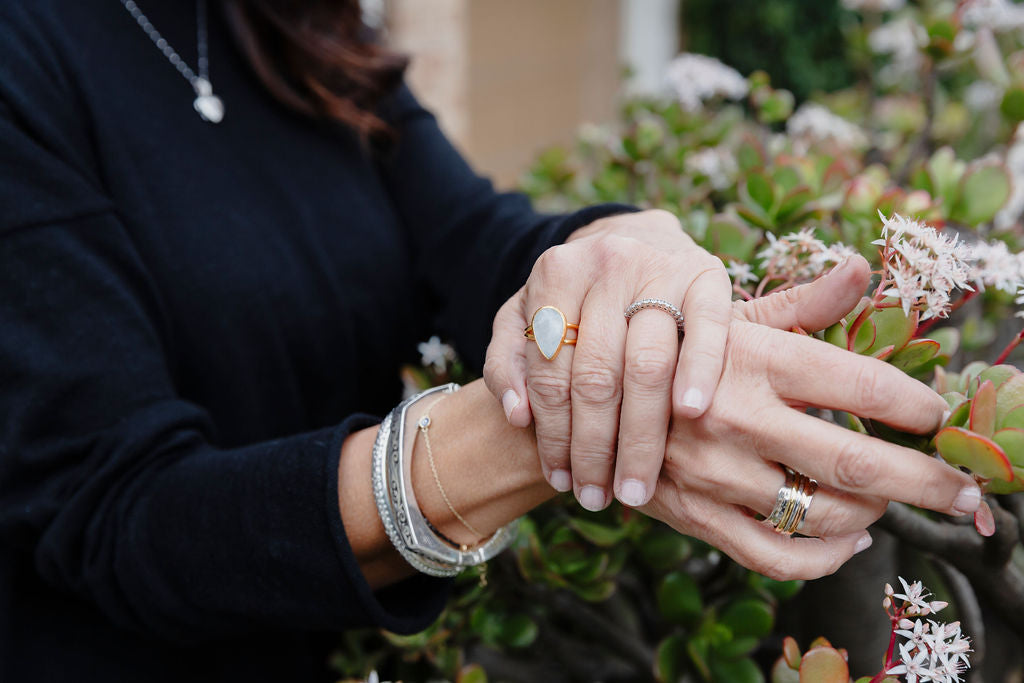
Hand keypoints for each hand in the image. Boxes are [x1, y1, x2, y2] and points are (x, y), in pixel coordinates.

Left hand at [484, 210, 731, 511]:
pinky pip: (705, 330)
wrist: (640, 239)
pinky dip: (699, 372)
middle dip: (595, 447)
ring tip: (636, 487)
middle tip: (597, 496)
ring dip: (641, 435)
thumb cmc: (577, 296)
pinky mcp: (707, 274)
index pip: (550, 371)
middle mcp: (606, 265)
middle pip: (597, 376)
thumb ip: (508, 361)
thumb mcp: (525, 316)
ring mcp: (659, 268)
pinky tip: (690, 414)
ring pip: (647, 365)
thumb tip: (516, 416)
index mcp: (554, 274)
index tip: (560, 480)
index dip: (553, 434)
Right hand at [642, 256, 980, 579]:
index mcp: (754, 357)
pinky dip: (825, 560)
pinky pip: (776, 557)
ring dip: (873, 515)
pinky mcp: (693, 515)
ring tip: (885, 501)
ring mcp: (713, 473)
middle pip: (857, 461)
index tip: (938, 417)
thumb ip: (801, 302)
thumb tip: (861, 268)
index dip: (917, 407)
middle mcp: (737, 417)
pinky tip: (846, 542)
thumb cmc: (671, 351)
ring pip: (823, 515)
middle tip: (967, 493)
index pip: (862, 385)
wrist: (587, 399)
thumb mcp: (728, 316)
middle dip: (928, 483)